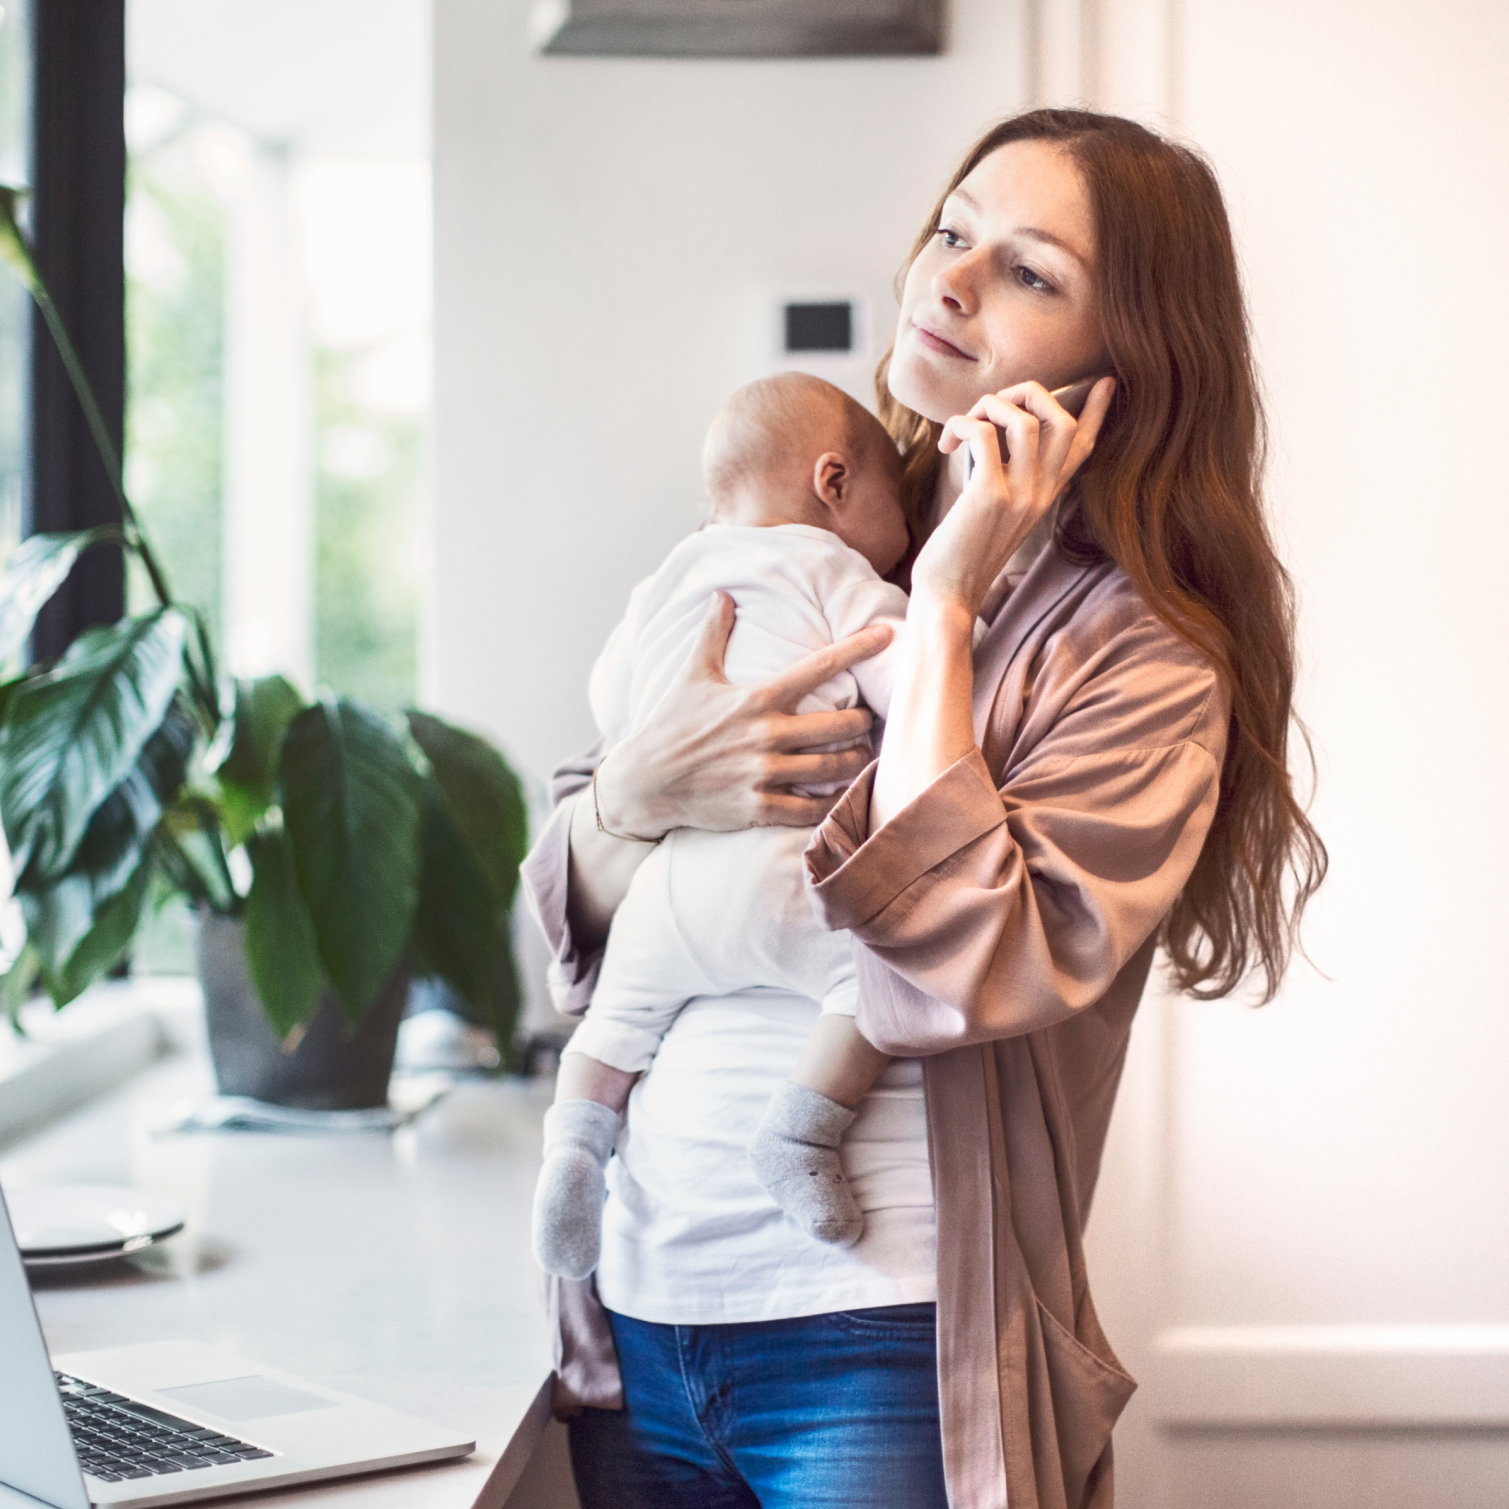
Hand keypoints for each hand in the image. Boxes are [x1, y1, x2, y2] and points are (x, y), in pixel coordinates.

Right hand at [595, 592, 891, 838]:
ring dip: (856, 761)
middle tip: (870, 721)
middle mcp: (765, 735)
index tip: (887, 635)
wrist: (643, 782)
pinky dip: (832, 803)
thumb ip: (714, 633)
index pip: (819, 667)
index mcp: (756, 698)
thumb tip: (722, 593)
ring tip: (863, 756)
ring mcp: (762, 774)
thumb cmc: (670, 724)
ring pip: (832, 768)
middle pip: (840, 726)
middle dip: (863, 723)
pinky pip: (810, 808)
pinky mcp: (757, 807)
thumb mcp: (692, 675)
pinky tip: (842, 795)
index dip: (857, 648)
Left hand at [913, 376, 1114, 617]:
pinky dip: (962, 424)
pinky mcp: (988, 496)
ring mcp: (1019, 494)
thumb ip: (1007, 480)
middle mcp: (1041, 493)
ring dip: (987, 406)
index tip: (1104, 382)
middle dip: (1028, 393)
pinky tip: (946, 445)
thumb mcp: (996, 513)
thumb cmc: (961, 554)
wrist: (947, 597)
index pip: (1084, 447)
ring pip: (1023, 418)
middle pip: (1063, 420)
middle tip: (990, 406)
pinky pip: (984, 434)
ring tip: (961, 427)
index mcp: (1046, 496)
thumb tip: (989, 438)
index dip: (1096, 411)